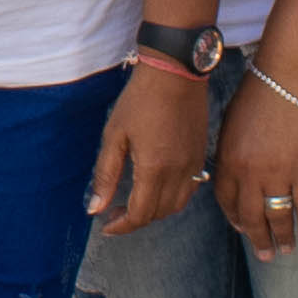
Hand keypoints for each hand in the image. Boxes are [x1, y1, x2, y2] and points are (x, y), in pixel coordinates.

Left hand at [92, 58, 211, 234]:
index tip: (106, 225)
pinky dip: (172, 198)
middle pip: (158, 214)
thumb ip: (106, 174)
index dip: (121, 226)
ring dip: (154, 211)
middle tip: (114, 211)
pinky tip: (156, 187)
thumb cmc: (141, 99)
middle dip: (135, 220)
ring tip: (134, 201)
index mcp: (154, 169)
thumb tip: (95, 208)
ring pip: (176, 206)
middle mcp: (179, 173)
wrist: (176, 72)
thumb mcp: (114, 135)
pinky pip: (190, 190)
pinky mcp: (201, 155)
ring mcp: (194, 165)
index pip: (139, 214)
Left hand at [213, 68, 297, 254]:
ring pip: (278, 219)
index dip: (235, 219)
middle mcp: (249, 175)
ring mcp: (278, 176)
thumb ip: (230, 154)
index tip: (242, 228)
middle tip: (265, 255)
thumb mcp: (230, 124)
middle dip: (258, 240)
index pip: (226, 202)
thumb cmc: (259, 94)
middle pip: (251, 218)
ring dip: (282, 238)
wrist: (290, 79)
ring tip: (286, 250)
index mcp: (227, 161)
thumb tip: (233, 177)